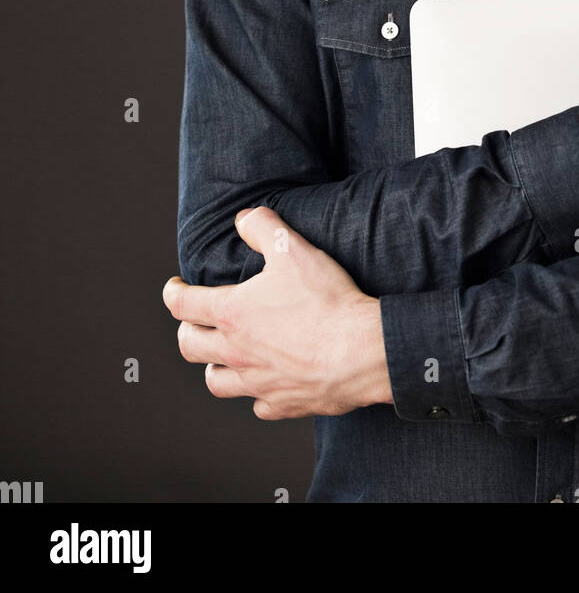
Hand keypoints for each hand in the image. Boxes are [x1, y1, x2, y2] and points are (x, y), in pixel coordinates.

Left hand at [162, 205, 392, 418]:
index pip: (182, 304)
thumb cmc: (325, 301)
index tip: (175, 287)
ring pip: (216, 381)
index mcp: (232, 314)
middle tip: (194, 320)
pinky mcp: (281, 403)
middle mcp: (236, 352)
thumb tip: (244, 218)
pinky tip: (266, 382)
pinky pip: (258, 405)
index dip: (173, 292)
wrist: (360, 350)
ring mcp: (257, 382)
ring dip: (214, 366)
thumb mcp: (292, 248)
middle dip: (186, 330)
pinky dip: (256, 394)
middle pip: (190, 346)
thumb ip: (263, 226)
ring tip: (222, 355)